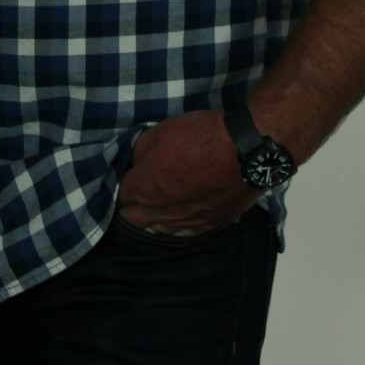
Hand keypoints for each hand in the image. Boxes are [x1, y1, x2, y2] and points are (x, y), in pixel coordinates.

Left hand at [112, 109, 263, 237]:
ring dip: (155, 219)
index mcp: (144, 189)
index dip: (120, 186)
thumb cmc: (198, 137)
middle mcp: (162, 212)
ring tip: (158, 206)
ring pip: (160, 229)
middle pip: (134, 219)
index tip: (126, 177)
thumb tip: (132, 163)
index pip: (119, 196)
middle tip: (137, 192)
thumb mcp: (159, 133)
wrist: (245, 151)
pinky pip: (188, 231)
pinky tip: (182, 215)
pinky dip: (181, 223)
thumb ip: (138, 151)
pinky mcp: (211, 224)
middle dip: (131, 207)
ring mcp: (187, 222)